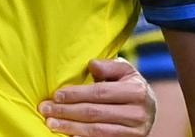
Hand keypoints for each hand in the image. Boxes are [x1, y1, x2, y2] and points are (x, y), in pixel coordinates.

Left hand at [39, 58, 155, 135]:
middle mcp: (137, 113)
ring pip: (96, 131)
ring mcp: (134, 132)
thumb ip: (109, 66)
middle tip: (46, 109)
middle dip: (66, 111)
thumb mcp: (125, 71)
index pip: (99, 93)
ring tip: (51, 123)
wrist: (149, 109)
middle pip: (95, 113)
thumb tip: (91, 64)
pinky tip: (68, 135)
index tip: (56, 95)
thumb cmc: (130, 85)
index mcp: (136, 91)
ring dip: (70, 127)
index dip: (76, 94)